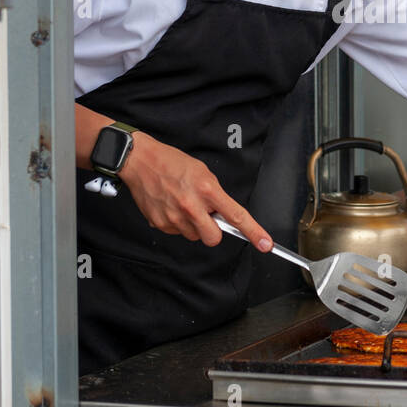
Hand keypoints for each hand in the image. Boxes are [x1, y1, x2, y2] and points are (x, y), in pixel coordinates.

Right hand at [119, 133, 272, 250]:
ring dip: (193, 226)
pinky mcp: (160, 224)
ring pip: (194, 236)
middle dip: (213, 231)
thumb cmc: (172, 163)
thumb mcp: (202, 172)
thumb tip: (223, 213)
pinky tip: (171, 206)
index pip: (236, 216)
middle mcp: (192, 206)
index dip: (254, 232)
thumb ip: (215, 194)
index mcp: (207, 190)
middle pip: (214, 238)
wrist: (141, 161)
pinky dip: (177, 223)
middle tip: (206, 216)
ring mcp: (175, 217)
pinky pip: (177, 232)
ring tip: (183, 204)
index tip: (266, 244)